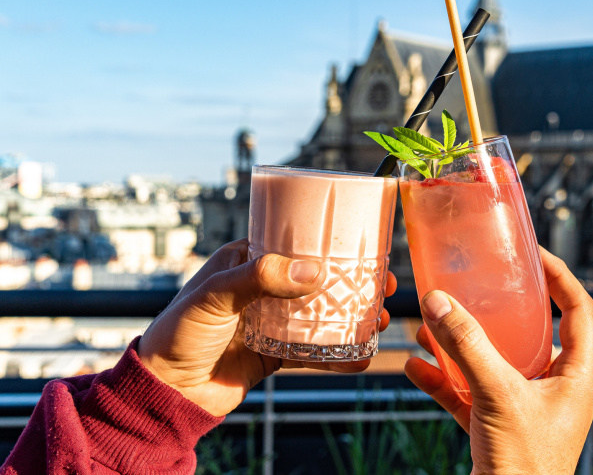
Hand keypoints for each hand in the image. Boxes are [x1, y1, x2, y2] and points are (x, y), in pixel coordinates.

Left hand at [138, 238, 396, 416]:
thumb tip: (315, 270)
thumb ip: (261, 278)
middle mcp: (262, 288)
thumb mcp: (216, 295)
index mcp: (245, 260)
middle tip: (384, 282)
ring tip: (382, 317)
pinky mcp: (275, 353)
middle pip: (317, 279)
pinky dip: (338, 354)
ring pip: (321, 314)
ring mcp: (271, 321)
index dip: (328, 242)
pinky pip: (313, 351)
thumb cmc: (178, 333)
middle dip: (352, 281)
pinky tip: (362, 357)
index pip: (293, 241)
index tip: (361, 243)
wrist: (166, 393)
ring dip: (352, 316)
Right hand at [404, 247, 592, 474]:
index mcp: (575, 375)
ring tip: (433, 323)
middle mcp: (553, 387)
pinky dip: (443, 379)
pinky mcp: (495, 426)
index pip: (579, 309)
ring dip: (461, 343)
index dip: (560, 277)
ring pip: (492, 361)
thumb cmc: (528, 468)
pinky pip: (468, 392)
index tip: (535, 255)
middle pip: (529, 332)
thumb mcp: (498, 394)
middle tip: (477, 283)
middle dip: (497, 309)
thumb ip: (468, 346)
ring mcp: (523, 406)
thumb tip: (439, 302)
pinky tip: (417, 366)